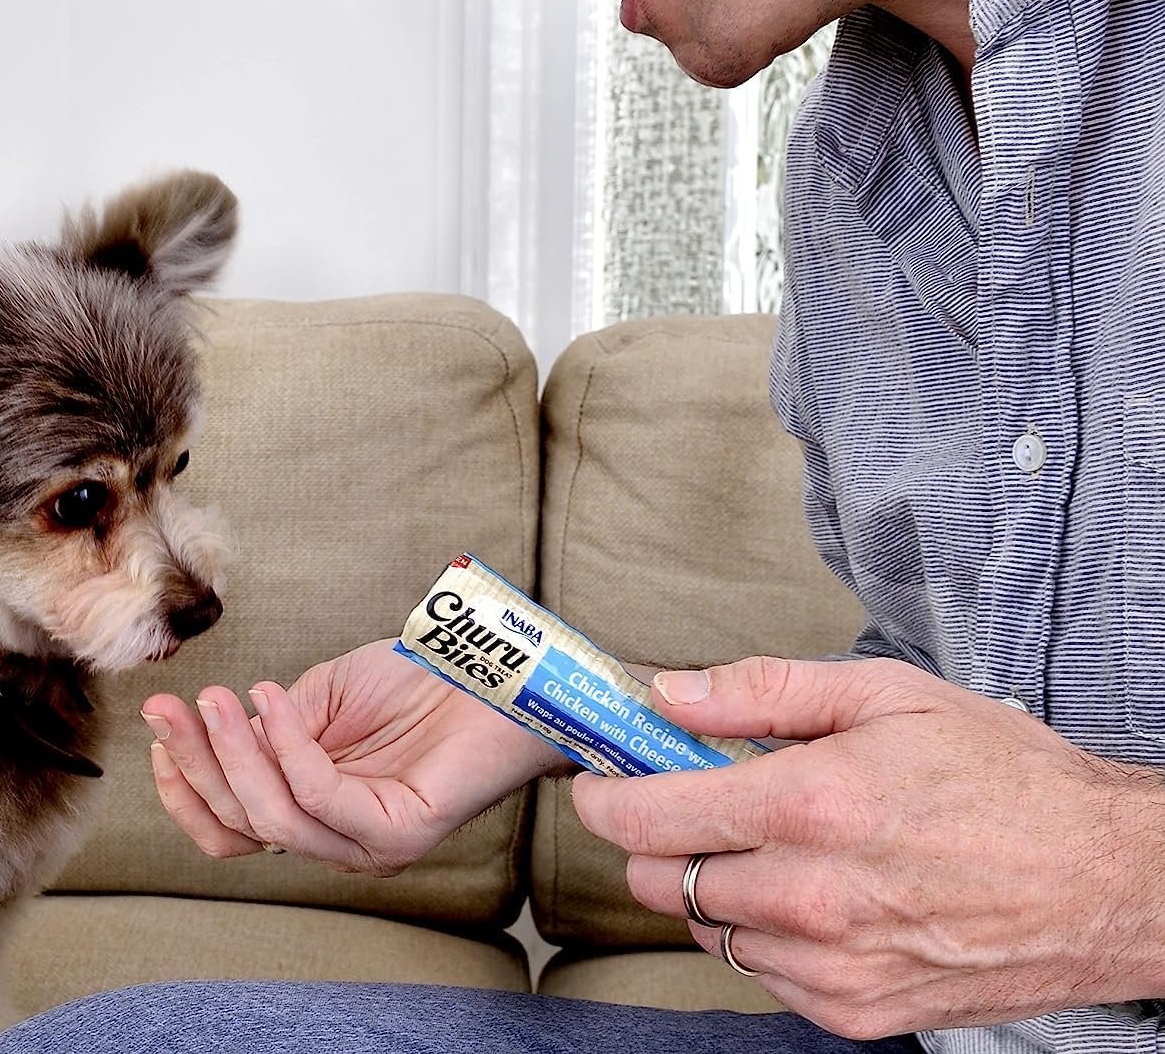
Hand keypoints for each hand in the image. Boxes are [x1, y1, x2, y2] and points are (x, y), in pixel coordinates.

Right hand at [140, 640, 562, 875]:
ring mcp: (367, 843)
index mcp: (313, 812)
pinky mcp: (398, 833)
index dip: (186, 786)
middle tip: (171, 708)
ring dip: (231, 754)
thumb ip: (271, 725)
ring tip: (217, 700)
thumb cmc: (415, 685)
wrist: (491, 677)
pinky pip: (321, 797)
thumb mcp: (322, 697)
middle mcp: (335, 839)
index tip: (159, 728)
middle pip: (239, 825)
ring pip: (273, 817)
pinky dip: (286, 747)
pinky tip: (271, 701)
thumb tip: (219, 735)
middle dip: (195, 763)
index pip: (230, 827)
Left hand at [572, 656, 1164, 1039]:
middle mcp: (813, 897)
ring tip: (767, 840)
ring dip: (709, 883)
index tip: (598, 776)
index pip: (649, 816)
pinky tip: (808, 889)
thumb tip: (668, 694)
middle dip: (654, 836)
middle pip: (660, 880)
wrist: (1105, 881)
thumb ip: (760, 691)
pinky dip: (759, 930)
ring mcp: (834, 966)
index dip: (605, 794)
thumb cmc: (999, 774)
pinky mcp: (858, 1013)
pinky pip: (760, 972)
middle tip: (689, 798)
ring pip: (705, 928)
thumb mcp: (883, 695)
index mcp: (813, 805)